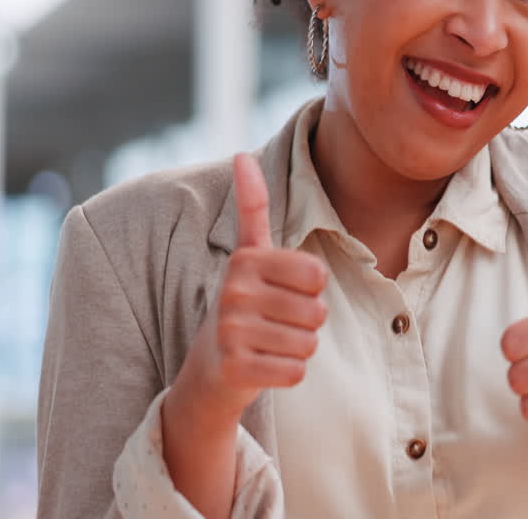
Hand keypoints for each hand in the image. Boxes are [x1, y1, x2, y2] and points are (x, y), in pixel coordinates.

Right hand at [173, 153, 329, 425]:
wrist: (209, 368)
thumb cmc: (243, 305)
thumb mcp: (249, 255)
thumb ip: (252, 208)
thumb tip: (241, 155)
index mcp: (245, 260)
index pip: (318, 275)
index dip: (312, 290)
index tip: (284, 291)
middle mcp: (233, 292)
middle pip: (318, 312)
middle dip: (307, 323)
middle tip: (276, 323)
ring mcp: (230, 332)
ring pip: (309, 343)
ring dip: (299, 349)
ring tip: (270, 344)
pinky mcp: (234, 368)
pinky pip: (295, 372)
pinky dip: (289, 373)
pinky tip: (265, 366)